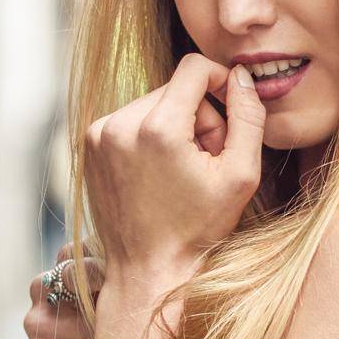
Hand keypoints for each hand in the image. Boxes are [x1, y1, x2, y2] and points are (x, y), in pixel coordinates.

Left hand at [84, 54, 265, 277]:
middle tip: (208, 159)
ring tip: (182, 171)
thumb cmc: (197, 230)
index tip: (231, 105)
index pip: (194, 68)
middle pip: (174, 89)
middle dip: (198, 116)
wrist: (148, 270)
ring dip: (174, 127)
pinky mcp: (90, 146)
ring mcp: (99, 135)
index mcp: (158, 128)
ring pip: (152, 104)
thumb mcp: (240, 176)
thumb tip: (240, 77)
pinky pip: (130, 121)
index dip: (220, 80)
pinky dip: (149, 138)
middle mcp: (121, 124)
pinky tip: (158, 173)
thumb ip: (248, 118)